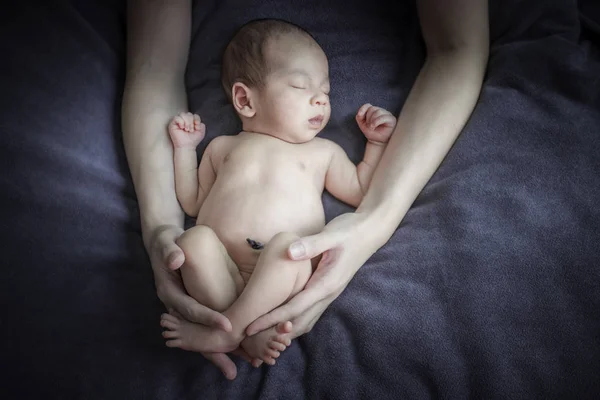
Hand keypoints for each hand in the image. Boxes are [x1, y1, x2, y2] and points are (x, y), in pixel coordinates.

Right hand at [148, 224, 245, 378]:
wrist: (164, 242)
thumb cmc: (167, 242)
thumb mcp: (166, 243)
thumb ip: (169, 251)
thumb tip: (176, 260)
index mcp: (170, 294)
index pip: (191, 310)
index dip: (208, 318)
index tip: (227, 324)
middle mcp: (177, 306)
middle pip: (196, 333)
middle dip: (214, 351)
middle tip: (235, 368)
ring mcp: (185, 309)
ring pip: (202, 334)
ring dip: (221, 349)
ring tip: (245, 362)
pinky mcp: (194, 307)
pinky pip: (207, 326)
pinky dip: (222, 336)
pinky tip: (241, 344)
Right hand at [168, 112, 205, 148]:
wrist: (187, 146)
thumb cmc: (193, 140)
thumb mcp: (201, 132)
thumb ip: (202, 125)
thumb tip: (196, 121)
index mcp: (191, 121)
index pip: (195, 115)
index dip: (197, 120)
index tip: (197, 128)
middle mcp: (185, 120)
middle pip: (189, 114)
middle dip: (191, 122)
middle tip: (190, 130)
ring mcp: (178, 121)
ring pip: (183, 114)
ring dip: (186, 122)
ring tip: (186, 129)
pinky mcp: (172, 123)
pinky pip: (176, 117)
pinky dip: (181, 122)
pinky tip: (182, 128)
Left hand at [246, 212, 384, 337]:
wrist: (370, 232)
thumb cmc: (350, 231)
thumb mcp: (332, 235)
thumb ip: (312, 244)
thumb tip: (289, 253)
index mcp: (327, 284)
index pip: (294, 308)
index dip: (271, 319)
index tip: (251, 327)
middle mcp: (328, 294)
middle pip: (299, 322)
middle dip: (275, 332)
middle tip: (250, 338)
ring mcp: (329, 293)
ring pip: (306, 320)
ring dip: (285, 329)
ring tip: (261, 335)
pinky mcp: (327, 289)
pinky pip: (309, 311)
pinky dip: (293, 320)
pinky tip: (280, 319)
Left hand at [355, 103, 396, 143]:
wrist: (378, 142)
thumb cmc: (372, 133)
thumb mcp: (362, 125)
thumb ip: (359, 117)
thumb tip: (360, 113)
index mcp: (374, 111)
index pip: (368, 105)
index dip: (363, 108)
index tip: (359, 115)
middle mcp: (381, 111)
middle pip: (372, 108)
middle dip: (368, 118)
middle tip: (369, 126)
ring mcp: (387, 114)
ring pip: (378, 111)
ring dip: (372, 120)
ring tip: (371, 128)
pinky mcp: (392, 119)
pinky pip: (384, 117)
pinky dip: (376, 121)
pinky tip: (373, 126)